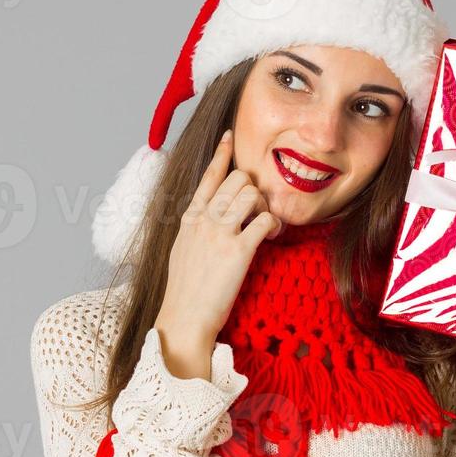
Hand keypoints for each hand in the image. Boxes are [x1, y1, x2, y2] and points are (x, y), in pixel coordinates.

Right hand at [155, 129, 281, 354]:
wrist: (183, 320)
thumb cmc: (183, 291)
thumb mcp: (181, 250)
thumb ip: (194, 229)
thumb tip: (206, 218)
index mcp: (189, 219)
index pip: (208, 177)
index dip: (221, 154)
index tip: (230, 136)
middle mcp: (204, 220)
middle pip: (238, 180)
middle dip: (254, 191)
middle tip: (258, 214)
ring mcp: (220, 233)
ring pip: (252, 194)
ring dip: (265, 207)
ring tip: (265, 227)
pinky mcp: (238, 251)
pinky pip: (265, 221)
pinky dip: (274, 225)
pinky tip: (270, 237)